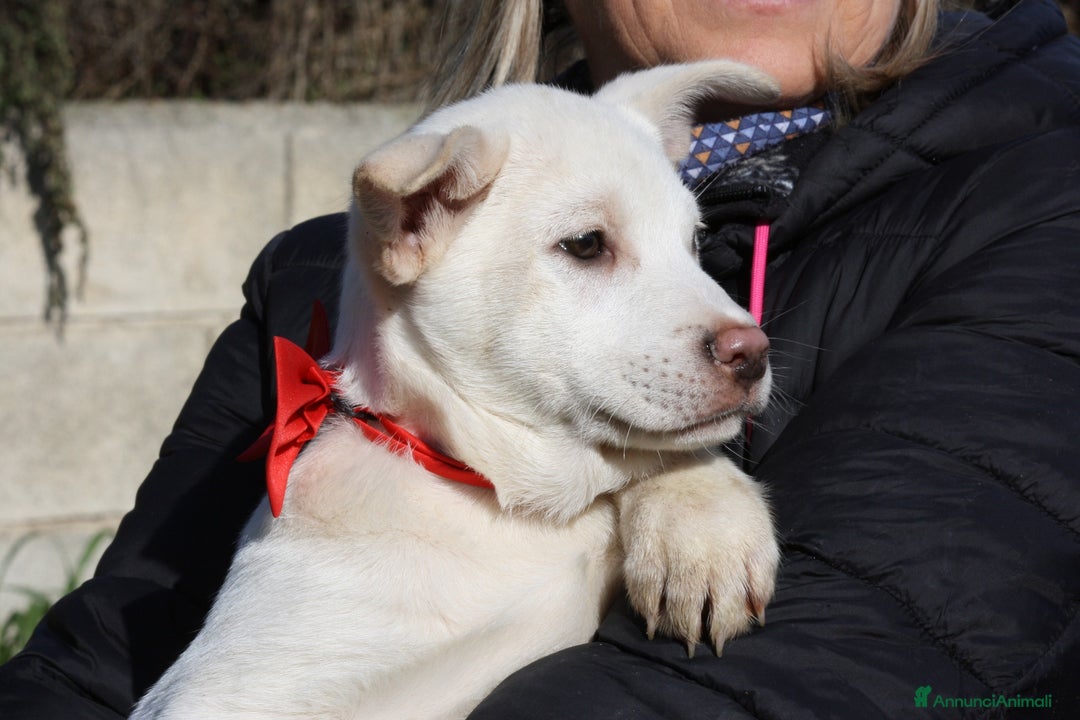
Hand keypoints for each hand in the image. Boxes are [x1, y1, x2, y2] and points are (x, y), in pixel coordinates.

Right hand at [617, 455, 778, 655]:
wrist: (676, 458)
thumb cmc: (723, 496)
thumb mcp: (757, 522)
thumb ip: (763, 566)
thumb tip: (758, 611)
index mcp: (743, 543)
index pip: (739, 601)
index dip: (731, 625)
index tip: (723, 635)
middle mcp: (711, 547)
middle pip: (708, 607)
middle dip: (703, 631)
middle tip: (697, 643)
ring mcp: (676, 544)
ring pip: (678, 602)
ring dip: (677, 626)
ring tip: (676, 635)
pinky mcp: (644, 540)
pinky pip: (644, 584)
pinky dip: (646, 606)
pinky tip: (650, 616)